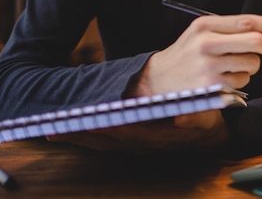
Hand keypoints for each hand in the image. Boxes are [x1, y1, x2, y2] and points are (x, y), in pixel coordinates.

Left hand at [46, 110, 227, 152]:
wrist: (210, 137)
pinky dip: (87, 136)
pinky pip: (105, 142)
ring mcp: (135, 144)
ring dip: (78, 138)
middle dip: (78, 135)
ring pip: (101, 143)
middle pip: (104, 140)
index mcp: (155, 136)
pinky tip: (74, 129)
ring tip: (53, 130)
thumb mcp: (206, 118)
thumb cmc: (206, 122)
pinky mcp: (132, 141)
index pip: (124, 131)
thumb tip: (183, 117)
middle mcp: (140, 143)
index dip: (103, 128)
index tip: (83, 122)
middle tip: (50, 129)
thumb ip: (196, 118)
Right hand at [134, 14, 261, 95]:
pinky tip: (221, 81)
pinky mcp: (212, 88)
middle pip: (255, 42)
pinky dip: (239, 82)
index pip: (246, 22)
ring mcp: (208, 67)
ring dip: (249, 68)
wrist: (157, 79)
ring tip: (229, 68)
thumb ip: (232, 30)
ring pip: (251, 65)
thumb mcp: (201, 34)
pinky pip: (242, 83)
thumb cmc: (187, 54)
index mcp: (205, 26)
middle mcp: (206, 44)